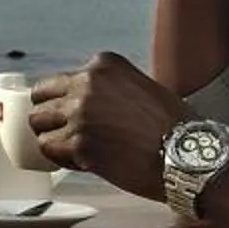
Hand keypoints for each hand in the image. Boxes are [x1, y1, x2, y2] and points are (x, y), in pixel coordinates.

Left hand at [28, 51, 196, 200]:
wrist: (189, 156)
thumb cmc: (174, 127)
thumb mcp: (140, 87)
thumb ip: (109, 89)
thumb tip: (86, 104)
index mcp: (103, 66)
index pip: (58, 81)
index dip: (62, 102)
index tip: (70, 115)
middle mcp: (87, 84)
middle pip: (41, 100)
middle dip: (50, 119)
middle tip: (64, 134)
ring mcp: (81, 114)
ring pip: (39, 125)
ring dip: (53, 139)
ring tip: (74, 150)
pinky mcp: (80, 144)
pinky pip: (50, 150)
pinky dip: (62, 159)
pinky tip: (83, 162)